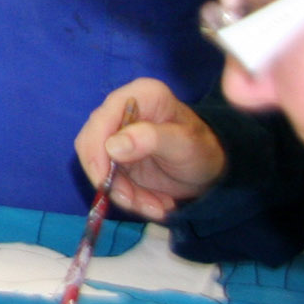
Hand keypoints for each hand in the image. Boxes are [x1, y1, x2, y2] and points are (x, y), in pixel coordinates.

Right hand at [77, 78, 227, 220]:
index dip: (96, 150)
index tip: (105, 180)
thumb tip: (111, 146)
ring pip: (98, 167)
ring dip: (123, 193)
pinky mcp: (116, 157)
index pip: (102, 119)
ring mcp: (116, 135)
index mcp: (139, 95)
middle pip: (92, 144)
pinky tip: (155, 205)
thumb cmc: (203, 148)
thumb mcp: (184, 143)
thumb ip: (150, 139)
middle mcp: (121, 111)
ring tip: (156, 207)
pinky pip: (109, 180)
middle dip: (111, 179)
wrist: (210, 169)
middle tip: (132, 202)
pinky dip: (129, 198)